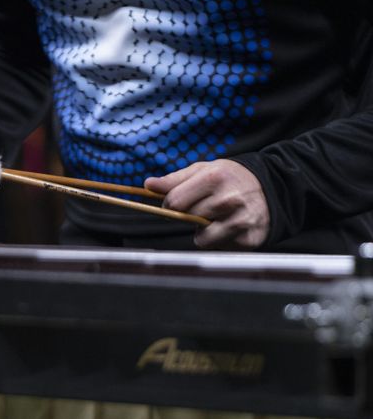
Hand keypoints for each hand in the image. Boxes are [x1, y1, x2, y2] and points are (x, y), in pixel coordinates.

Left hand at [144, 160, 269, 249]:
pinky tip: (230, 226)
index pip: (175, 201)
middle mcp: (229, 199)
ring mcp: (241, 221)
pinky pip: (220, 248)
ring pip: (202, 239)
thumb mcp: (202, 170)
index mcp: (214, 178)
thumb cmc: (230, 178)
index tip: (176, 203)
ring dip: (203, 232)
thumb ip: (173, 179)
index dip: (170, 204)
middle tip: (204, 207)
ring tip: (215, 218)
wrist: (271, 187)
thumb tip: (147, 185)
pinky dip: (220, 240)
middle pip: (188, 219)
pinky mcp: (249, 239)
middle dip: (190, 215)